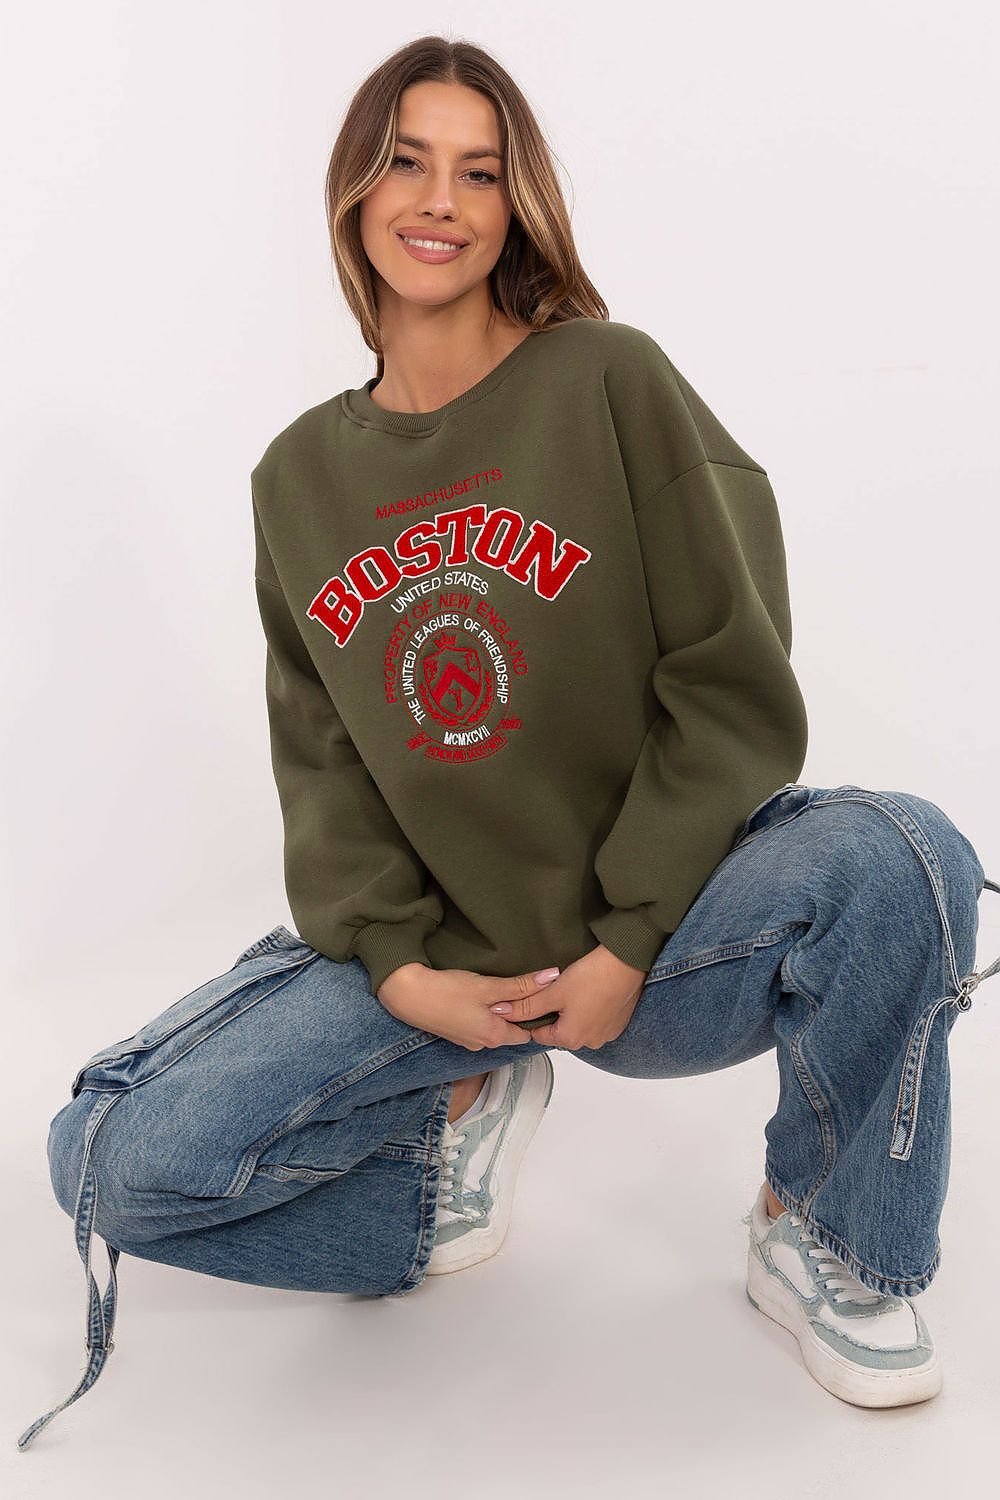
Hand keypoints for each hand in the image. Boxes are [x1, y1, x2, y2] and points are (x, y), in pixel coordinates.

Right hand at [377, 962, 561, 1051]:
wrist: (407, 995)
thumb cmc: (448, 992)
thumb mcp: (489, 987)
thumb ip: (522, 985)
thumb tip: (552, 978)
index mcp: (495, 1036)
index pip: (528, 1033)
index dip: (537, 1016)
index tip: (542, 997)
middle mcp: (482, 1043)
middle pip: (511, 1029)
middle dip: (518, 1011)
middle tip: (524, 987)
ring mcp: (466, 1039)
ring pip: (493, 1025)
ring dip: (499, 1010)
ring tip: (502, 987)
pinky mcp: (454, 1030)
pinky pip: (478, 1023)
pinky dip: (483, 1011)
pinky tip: (478, 994)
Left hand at [487, 944, 646, 1049]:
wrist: (627, 963)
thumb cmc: (591, 977)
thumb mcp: (553, 991)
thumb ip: (526, 1005)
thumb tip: (499, 1012)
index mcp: (570, 1039)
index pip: (538, 1035)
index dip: (532, 1015)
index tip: (534, 998)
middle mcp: (589, 1042)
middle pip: (559, 1031)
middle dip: (554, 1013)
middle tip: (556, 989)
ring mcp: (606, 1034)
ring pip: (578, 1025)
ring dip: (573, 1011)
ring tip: (576, 988)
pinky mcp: (618, 1023)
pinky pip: (596, 1020)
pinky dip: (591, 1009)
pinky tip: (591, 991)